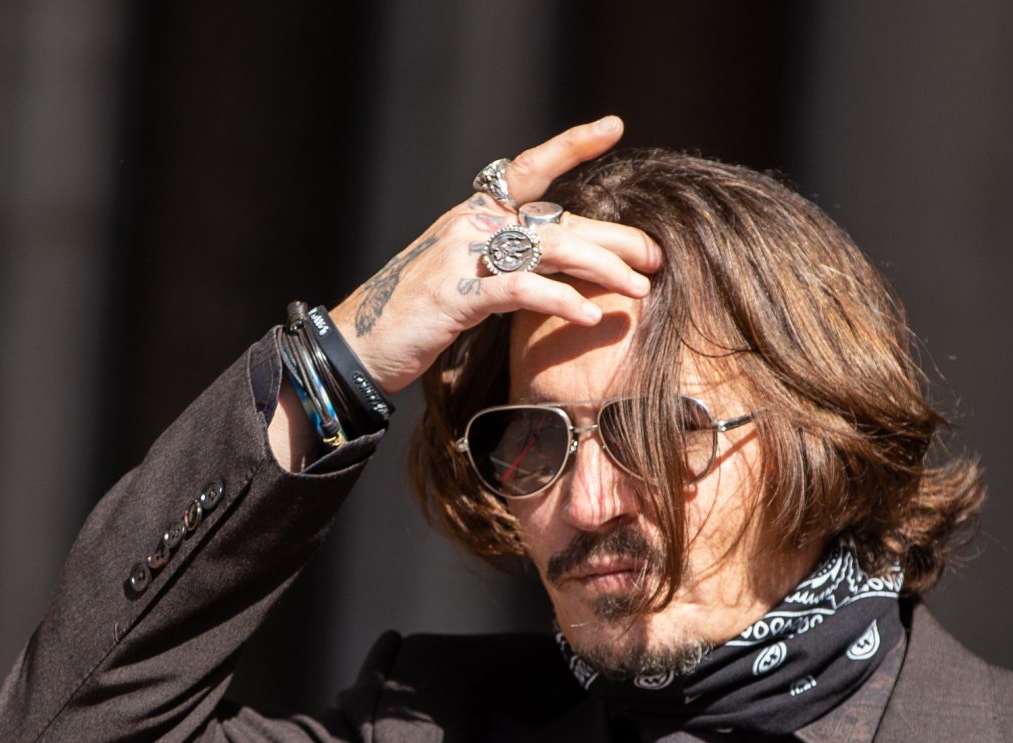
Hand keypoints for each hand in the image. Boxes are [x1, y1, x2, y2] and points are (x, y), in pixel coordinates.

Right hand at [327, 115, 664, 393]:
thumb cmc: (417, 316)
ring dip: (602, 268)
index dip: (570, 145)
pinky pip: (520, 290)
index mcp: (473, 214)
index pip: (528, 168)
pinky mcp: (455, 295)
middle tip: (655, 257)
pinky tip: (590, 317)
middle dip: (613, 237)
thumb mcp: (467, 278)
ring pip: (548, 248)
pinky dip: (559, 300)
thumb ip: (508, 262)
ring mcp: (461, 256)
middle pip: (557, 219)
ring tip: (640, 290)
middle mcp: (470, 223)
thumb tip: (564, 266)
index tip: (613, 127)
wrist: (357, 345)